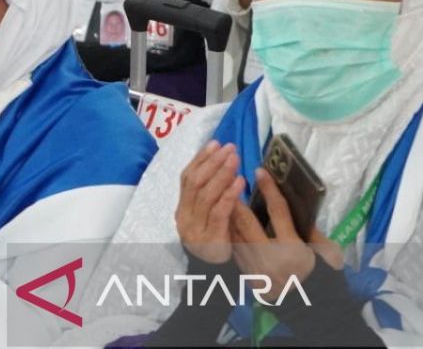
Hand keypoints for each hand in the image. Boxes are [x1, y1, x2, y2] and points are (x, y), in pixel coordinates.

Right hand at [175, 141, 244, 263]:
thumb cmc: (216, 245)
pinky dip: (228, 195)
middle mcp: (184, 217)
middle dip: (212, 162)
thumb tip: (222, 169)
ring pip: (205, 195)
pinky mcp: (210, 239)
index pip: (186, 178)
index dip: (200, 159)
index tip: (215, 143)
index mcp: (182, 210)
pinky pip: (218, 213)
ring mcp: (195, 229)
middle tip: (229, 148)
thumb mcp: (207, 221)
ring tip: (235, 160)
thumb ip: (209, 200)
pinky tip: (240, 183)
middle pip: (194, 183)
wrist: (214, 279)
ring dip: (221, 174)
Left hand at [230, 168, 342, 292]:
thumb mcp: (326, 253)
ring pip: (235, 237)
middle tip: (230, 180)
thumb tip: (295, 206)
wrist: (314, 311)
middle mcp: (271, 259)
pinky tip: (226, 221)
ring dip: (228, 216)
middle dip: (237, 200)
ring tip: (223, 196)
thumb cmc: (324, 278)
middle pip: (247, 223)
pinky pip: (235, 251)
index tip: (260, 171)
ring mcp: (256, 270)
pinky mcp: (248, 278)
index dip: (269, 190)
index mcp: (293, 249)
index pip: (279, 212)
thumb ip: (309, 229)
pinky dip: (230, 235)